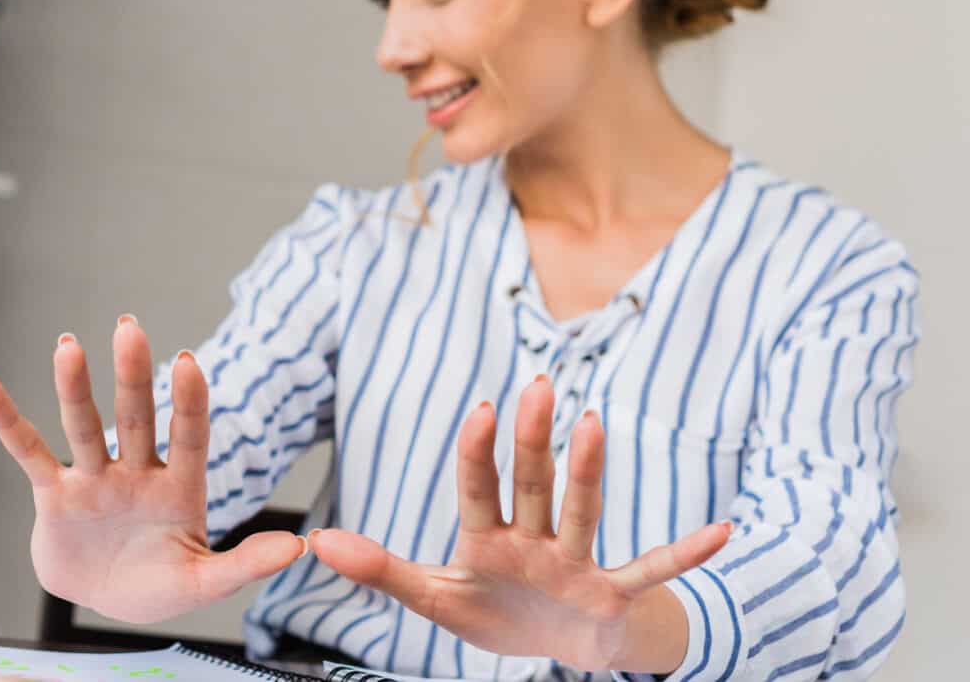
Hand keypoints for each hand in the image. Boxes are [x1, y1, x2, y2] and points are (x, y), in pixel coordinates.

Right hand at [0, 316, 305, 624]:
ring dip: (74, 388)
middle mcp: (135, 471)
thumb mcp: (203, 582)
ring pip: (83, 426)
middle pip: (134, 417)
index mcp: (178, 488)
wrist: (104, 603)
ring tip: (68, 346)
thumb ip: (244, 565)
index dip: (188, 403)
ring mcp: (94, 478)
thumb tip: (298, 547)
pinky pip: (28, 450)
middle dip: (132, 375)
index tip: (188, 362)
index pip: (188, 437)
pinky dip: (6, 418)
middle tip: (129, 327)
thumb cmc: (157, 586)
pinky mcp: (54, 492)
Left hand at [311, 376, 729, 672]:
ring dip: (589, 470)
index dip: (478, 451)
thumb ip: (380, 570)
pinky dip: (685, 554)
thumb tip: (317, 544)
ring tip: (595, 424)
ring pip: (583, 510)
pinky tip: (720, 531)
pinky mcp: (612, 595)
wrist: (560, 651)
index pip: (479, 486)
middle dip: (533, 439)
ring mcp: (576, 563)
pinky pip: (652, 571)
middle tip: (536, 385)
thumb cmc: (499, 612)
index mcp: (487, 538)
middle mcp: (534, 539)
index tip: (483, 408)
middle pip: (532, 483)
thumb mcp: (434, 599)